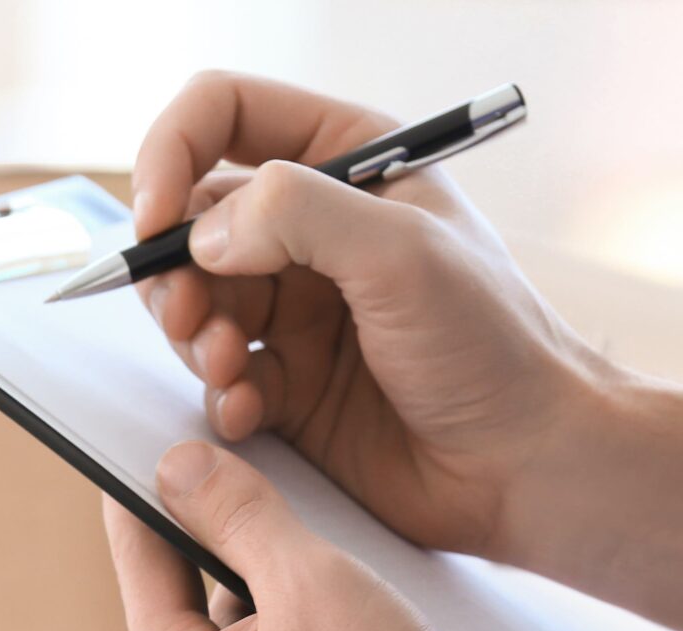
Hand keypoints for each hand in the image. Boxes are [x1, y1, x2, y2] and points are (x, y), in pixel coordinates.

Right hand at [134, 72, 603, 564]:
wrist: (527, 463)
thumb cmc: (494, 346)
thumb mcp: (402, 253)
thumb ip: (297, 215)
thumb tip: (202, 233)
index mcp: (350, 162)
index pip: (224, 115)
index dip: (171, 154)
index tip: (155, 221)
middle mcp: (315, 230)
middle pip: (192, 219)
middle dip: (176, 270)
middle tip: (192, 319)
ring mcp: (299, 309)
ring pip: (194, 302)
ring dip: (194, 336)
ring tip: (230, 368)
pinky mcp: (290, 385)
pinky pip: (219, 378)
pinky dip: (220, 394)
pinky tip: (251, 413)